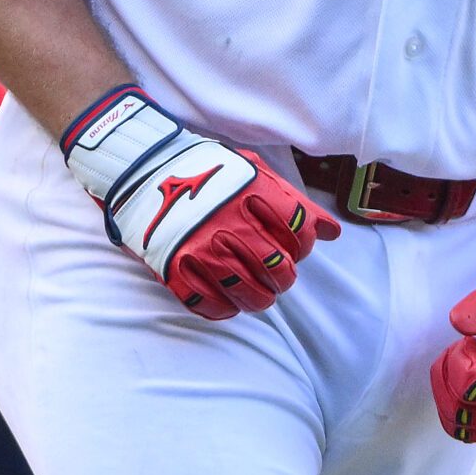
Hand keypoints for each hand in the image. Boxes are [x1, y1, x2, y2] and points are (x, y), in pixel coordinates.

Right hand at [59, 85, 338, 320]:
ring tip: (254, 290)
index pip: (300, 234)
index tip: (290, 245)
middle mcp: (230, 223)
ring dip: (260, 298)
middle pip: (281, 272)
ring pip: (252, 296)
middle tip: (273, 272)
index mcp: (252, 194)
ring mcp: (202, 249)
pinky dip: (225, 308)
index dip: (301, 245)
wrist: (142, 166)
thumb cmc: (204, 169)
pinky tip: (225, 295)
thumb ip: (293, 201)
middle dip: (283, 277)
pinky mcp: (177, 270)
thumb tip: (333, 232)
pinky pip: (214, 306)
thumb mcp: (251, 171)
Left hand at [432, 268, 475, 443]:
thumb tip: (456, 322)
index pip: (468, 387)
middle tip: (466, 349)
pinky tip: (471, 380)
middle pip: (456, 408)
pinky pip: (464, 430)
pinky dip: (456, 404)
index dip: (458, 359)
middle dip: (449, 372)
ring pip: (455, 423)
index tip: (474, 342)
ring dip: (450, 388)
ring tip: (469, 364)